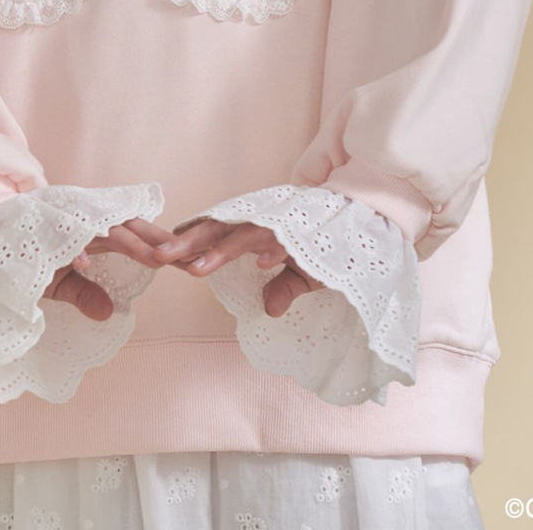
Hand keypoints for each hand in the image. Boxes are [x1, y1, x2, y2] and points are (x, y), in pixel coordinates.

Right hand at [44, 216, 178, 321]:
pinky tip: (84, 262)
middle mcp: (86, 223)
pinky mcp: (45, 228)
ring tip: (156, 258)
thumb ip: (83, 294)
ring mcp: (67, 223)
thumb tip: (107, 313)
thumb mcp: (60, 284)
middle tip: (190, 255)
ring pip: (107, 231)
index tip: (189, 260)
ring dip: (132, 244)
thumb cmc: (28, 257)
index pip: (135, 236)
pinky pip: (65, 239)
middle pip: (131, 226)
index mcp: (94, 234)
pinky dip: (76, 249)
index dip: (161, 247)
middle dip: (160, 240)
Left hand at [151, 218, 325, 317]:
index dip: (192, 241)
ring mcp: (287, 226)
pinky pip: (288, 242)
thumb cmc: (335, 247)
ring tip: (195, 268)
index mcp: (261, 228)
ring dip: (221, 251)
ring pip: (247, 235)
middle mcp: (268, 222)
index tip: (163, 251)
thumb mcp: (306, 274)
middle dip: (190, 242)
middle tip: (158, 254)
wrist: (373, 222)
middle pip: (221, 229)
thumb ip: (284, 287)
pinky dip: (273, 251)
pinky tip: (259, 264)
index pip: (219, 232)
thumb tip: (268, 309)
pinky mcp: (309, 233)